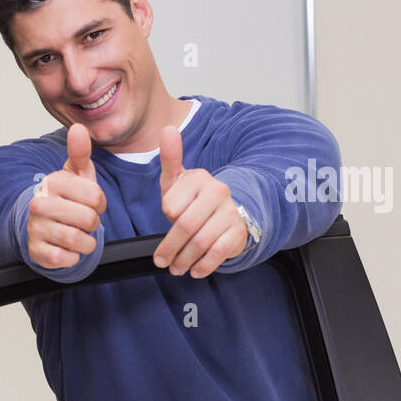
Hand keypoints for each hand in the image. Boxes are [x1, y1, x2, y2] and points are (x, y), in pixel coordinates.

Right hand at [26, 123, 105, 268]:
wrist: (44, 226)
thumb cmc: (66, 199)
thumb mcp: (77, 175)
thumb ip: (80, 152)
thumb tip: (78, 128)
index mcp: (52, 182)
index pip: (96, 197)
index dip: (100, 205)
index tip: (90, 204)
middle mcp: (39, 203)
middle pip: (88, 220)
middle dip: (93, 224)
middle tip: (84, 221)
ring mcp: (35, 228)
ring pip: (78, 240)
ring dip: (86, 242)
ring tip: (79, 235)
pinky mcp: (35, 251)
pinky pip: (66, 259)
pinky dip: (74, 257)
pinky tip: (68, 248)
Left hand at [152, 126, 247, 278]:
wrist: (231, 212)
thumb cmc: (195, 199)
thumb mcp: (178, 181)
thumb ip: (170, 160)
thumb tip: (168, 130)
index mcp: (199, 179)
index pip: (171, 205)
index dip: (167, 215)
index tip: (168, 219)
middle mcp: (217, 193)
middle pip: (184, 226)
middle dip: (169, 248)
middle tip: (162, 261)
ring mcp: (230, 212)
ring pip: (199, 242)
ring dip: (184, 260)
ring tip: (176, 268)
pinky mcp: (238, 232)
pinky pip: (217, 253)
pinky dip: (203, 266)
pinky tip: (195, 270)